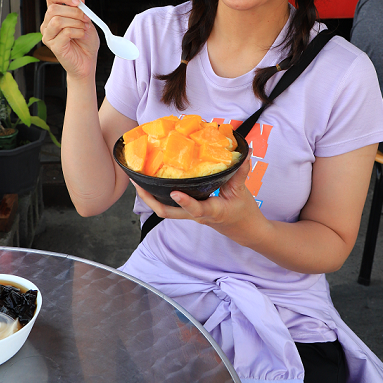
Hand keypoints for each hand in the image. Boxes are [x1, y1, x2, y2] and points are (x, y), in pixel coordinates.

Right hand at [40, 0, 99, 80]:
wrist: (88, 61)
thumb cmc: (85, 41)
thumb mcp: (86, 18)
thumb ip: (80, 3)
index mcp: (55, 14)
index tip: (77, 1)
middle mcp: (48, 24)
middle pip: (53, 8)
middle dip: (74, 11)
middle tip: (85, 18)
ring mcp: (48, 35)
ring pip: (57, 20)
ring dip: (76, 22)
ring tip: (83, 28)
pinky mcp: (53, 46)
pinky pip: (64, 32)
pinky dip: (77, 32)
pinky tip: (81, 35)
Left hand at [133, 159, 267, 245]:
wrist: (245, 230)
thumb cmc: (243, 212)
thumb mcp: (242, 192)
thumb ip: (240, 172)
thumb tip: (245, 152)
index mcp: (212, 211)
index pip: (196, 209)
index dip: (185, 202)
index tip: (175, 192)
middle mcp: (197, 215)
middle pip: (168, 213)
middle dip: (150, 199)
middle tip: (137, 182)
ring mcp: (191, 214)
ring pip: (166, 210)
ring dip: (150, 197)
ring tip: (138, 179)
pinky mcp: (189, 211)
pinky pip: (171, 205)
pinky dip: (159, 195)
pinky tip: (154, 181)